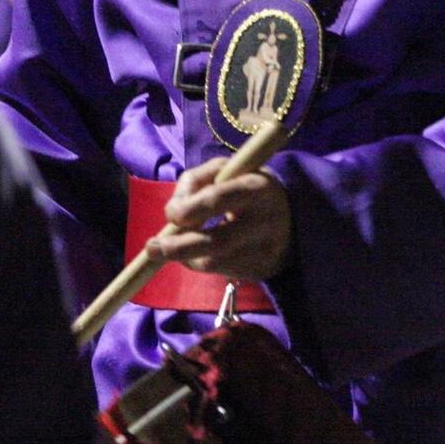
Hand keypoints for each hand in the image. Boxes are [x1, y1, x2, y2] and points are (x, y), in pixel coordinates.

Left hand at [149, 156, 292, 280]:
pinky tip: (197, 255)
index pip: (217, 199)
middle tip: (152, 248)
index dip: (188, 209)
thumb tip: (172, 212)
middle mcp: (266, 219)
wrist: (292, 216)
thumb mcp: (225, 170)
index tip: (171, 214)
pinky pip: (222, 273)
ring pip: (215, 263)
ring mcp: (266, 249)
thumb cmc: (245, 187)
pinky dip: (201, 265)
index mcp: (257, 186)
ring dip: (185, 259)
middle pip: (216, 242)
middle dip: (178, 248)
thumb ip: (194, 181)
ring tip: (171, 250)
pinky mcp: (262, 269)